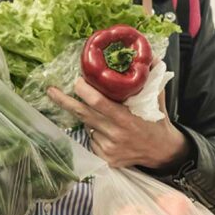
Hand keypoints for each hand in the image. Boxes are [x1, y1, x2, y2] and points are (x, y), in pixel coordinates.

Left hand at [48, 78, 188, 168]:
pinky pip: (91, 139)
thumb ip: (152, 78)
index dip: (84, 91)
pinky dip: (95, 131)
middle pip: (83, 114)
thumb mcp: (157, 98)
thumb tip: (150, 56)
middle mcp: (115, 135)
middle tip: (51, 90)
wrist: (163, 152)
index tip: (77, 81)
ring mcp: (109, 149)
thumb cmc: (157, 121)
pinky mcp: (105, 159)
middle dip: (64, 101)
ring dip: (89, 117)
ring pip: (87, 126)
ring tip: (104, 115)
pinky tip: (107, 131)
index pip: (98, 103)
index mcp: (126, 119)